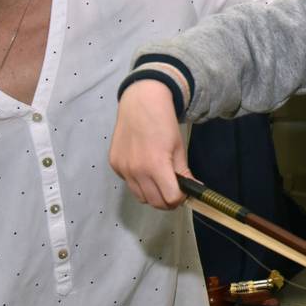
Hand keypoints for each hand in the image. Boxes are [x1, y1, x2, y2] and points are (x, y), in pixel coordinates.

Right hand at [109, 79, 190, 208]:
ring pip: (140, 196)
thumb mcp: (178, 147)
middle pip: (154, 202)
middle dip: (167, 200)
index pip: (170, 198)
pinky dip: (138, 182)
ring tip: (158, 180)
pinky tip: (143, 166)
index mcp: (156, 166)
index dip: (180, 197)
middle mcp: (136, 171)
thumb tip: (191, 190)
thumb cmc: (164, 123)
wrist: (141, 102)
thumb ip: (183, 173)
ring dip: (152, 194)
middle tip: (173, 189)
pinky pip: (129, 183)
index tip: (183, 190)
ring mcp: (123, 168)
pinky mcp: (114, 164)